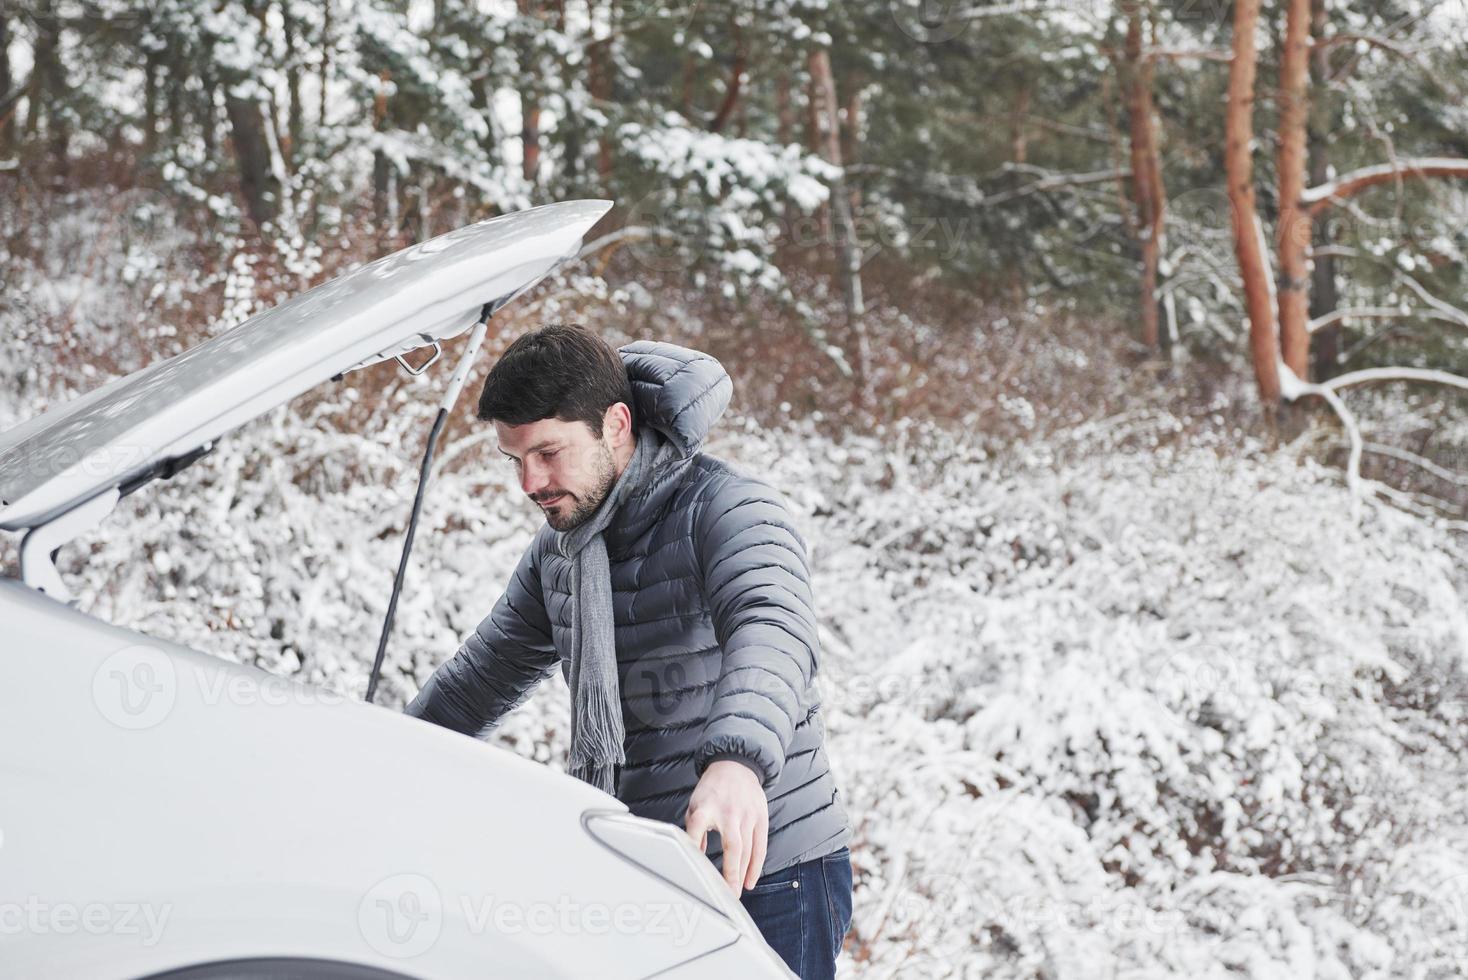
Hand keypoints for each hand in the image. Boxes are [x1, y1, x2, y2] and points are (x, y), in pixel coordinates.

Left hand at [684, 758, 768, 896]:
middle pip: (732, 847)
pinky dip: (756, 866)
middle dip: (730, 874)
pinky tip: (750, 880)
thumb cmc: (712, 790)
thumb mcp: (695, 804)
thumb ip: (693, 829)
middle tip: (727, 895)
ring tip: (736, 893)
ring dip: (742, 874)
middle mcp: (728, 812)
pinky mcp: (760, 818)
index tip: (692, 868)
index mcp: (706, 808)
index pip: (697, 828)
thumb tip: (693, 856)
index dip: (694, 846)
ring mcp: (747, 816)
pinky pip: (761, 846)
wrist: (736, 766)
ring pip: (748, 850)